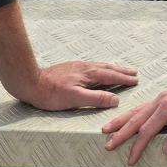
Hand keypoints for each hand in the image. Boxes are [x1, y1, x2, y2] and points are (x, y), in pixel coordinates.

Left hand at [10, 59, 138, 110]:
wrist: (30, 82)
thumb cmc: (51, 94)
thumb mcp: (75, 99)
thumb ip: (96, 99)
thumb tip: (115, 100)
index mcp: (88, 75)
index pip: (111, 76)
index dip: (124, 79)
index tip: (136, 80)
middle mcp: (84, 68)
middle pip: (107, 68)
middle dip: (121, 71)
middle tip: (134, 72)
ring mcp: (76, 67)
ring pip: (99, 66)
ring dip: (111, 68)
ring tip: (119, 70)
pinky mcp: (69, 68)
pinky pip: (90, 66)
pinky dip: (100, 68)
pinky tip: (96, 71)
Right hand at [99, 84, 166, 164]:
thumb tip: (165, 150)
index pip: (147, 130)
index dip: (137, 146)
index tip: (131, 159)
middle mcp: (161, 101)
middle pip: (136, 119)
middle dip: (121, 133)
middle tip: (108, 144)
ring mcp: (161, 99)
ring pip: (136, 111)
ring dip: (121, 121)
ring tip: (107, 129)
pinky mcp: (164, 99)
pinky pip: (142, 108)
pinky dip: (131, 115)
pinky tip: (125, 119)